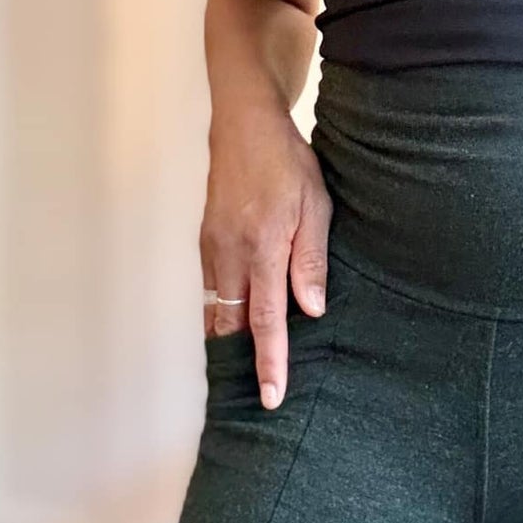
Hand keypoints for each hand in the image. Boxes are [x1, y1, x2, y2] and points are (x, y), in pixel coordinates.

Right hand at [200, 110, 332, 409]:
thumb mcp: (316, 207)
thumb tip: (312, 311)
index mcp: (262, 249)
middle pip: (231, 323)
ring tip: (249, 365)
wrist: (244, 125)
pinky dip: (224, 309)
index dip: (270, 361)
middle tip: (258, 394)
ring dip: (232, 337)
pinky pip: (213, 287)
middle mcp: (230, 254)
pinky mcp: (207, 240)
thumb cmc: (288, 163)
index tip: (272, 396)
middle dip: (242, 361)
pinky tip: (240, 317)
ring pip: (218, 308)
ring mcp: (213, 247)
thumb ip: (311, 261)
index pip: (267, 320)